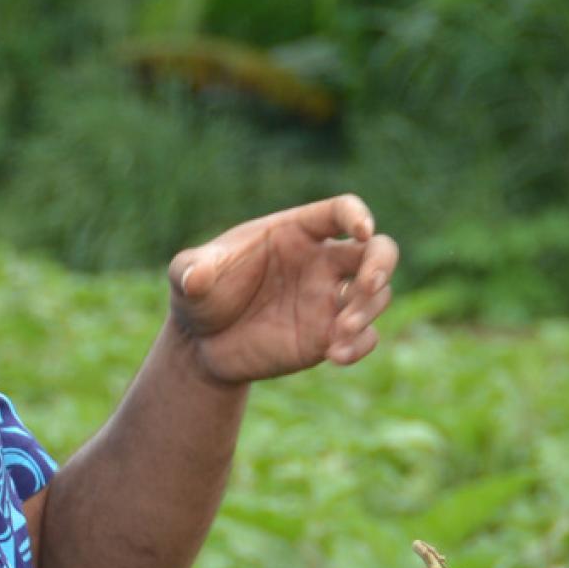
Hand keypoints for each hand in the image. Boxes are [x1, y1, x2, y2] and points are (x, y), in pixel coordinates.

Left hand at [166, 194, 399, 383]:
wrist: (202, 345)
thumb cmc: (201, 295)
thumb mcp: (186, 276)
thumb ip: (191, 269)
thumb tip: (196, 276)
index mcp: (296, 232)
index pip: (340, 212)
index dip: (357, 215)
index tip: (360, 230)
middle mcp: (321, 262)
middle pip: (378, 249)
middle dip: (382, 263)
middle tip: (367, 285)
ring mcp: (329, 300)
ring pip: (377, 294)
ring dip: (368, 310)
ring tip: (338, 333)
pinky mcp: (329, 337)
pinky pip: (365, 337)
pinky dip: (360, 345)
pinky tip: (336, 356)